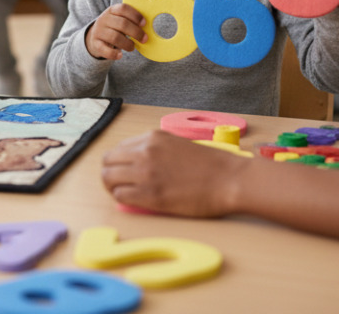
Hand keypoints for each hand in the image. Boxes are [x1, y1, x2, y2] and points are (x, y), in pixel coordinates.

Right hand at [85, 4, 145, 59]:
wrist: (95, 36)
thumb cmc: (114, 27)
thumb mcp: (119, 19)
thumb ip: (130, 21)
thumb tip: (147, 28)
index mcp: (112, 10)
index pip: (123, 8)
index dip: (135, 15)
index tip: (144, 23)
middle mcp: (104, 19)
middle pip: (122, 24)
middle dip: (136, 32)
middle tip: (144, 39)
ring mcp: (98, 31)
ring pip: (115, 37)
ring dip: (127, 44)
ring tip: (132, 47)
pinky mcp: (96, 44)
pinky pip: (105, 50)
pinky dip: (114, 54)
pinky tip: (120, 55)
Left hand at [101, 130, 243, 216]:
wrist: (230, 179)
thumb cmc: (211, 165)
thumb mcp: (177, 144)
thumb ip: (155, 149)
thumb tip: (136, 161)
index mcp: (152, 138)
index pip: (118, 148)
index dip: (118, 162)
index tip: (124, 171)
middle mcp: (145, 152)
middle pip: (107, 162)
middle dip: (110, 173)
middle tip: (119, 184)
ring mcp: (146, 173)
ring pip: (109, 178)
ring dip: (112, 187)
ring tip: (124, 193)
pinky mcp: (151, 195)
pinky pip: (120, 195)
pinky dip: (122, 198)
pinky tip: (133, 201)